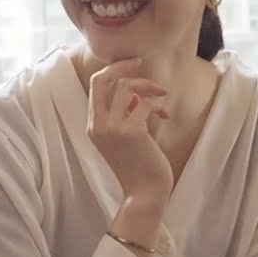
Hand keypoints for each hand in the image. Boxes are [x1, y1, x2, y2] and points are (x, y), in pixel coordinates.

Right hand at [86, 58, 173, 204]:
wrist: (145, 192)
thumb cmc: (139, 164)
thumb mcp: (123, 137)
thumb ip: (123, 113)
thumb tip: (136, 91)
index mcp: (93, 126)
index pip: (96, 85)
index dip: (113, 70)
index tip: (133, 64)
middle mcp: (97, 125)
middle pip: (102, 79)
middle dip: (124, 66)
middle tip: (141, 63)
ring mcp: (112, 128)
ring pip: (126, 87)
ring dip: (148, 87)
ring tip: (162, 98)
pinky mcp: (131, 132)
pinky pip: (145, 103)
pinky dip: (158, 105)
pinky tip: (164, 116)